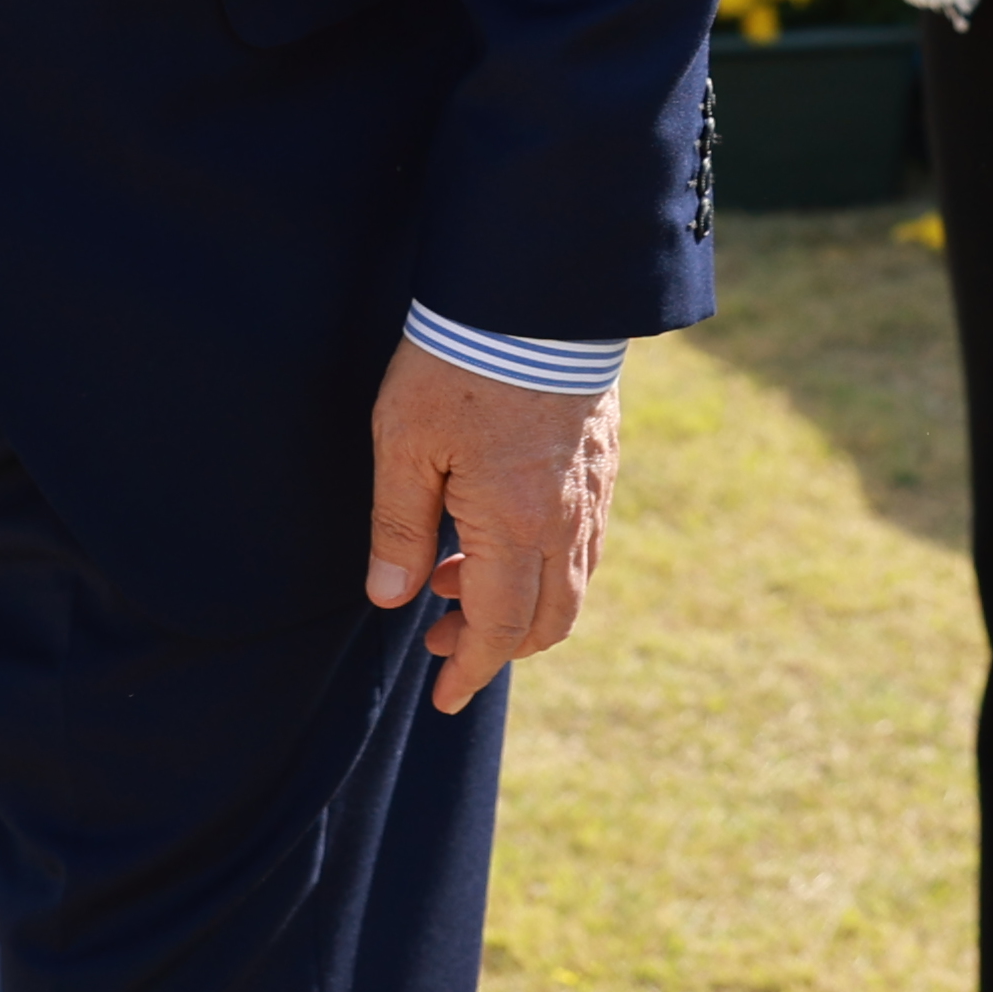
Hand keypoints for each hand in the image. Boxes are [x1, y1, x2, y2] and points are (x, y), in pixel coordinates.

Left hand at [366, 342, 621, 715]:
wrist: (533, 294)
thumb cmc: (456, 363)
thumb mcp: (404, 444)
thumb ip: (398, 526)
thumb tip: (389, 598)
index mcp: (516, 525)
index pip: (502, 629)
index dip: (472, 669)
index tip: (445, 697)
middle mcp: (567, 521)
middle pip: (548, 621)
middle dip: (497, 647)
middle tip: (438, 638)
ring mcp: (594, 493)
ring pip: (571, 584)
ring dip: (518, 605)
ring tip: (449, 579)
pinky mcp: (603, 463)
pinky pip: (583, 543)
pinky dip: (542, 565)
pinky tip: (493, 536)